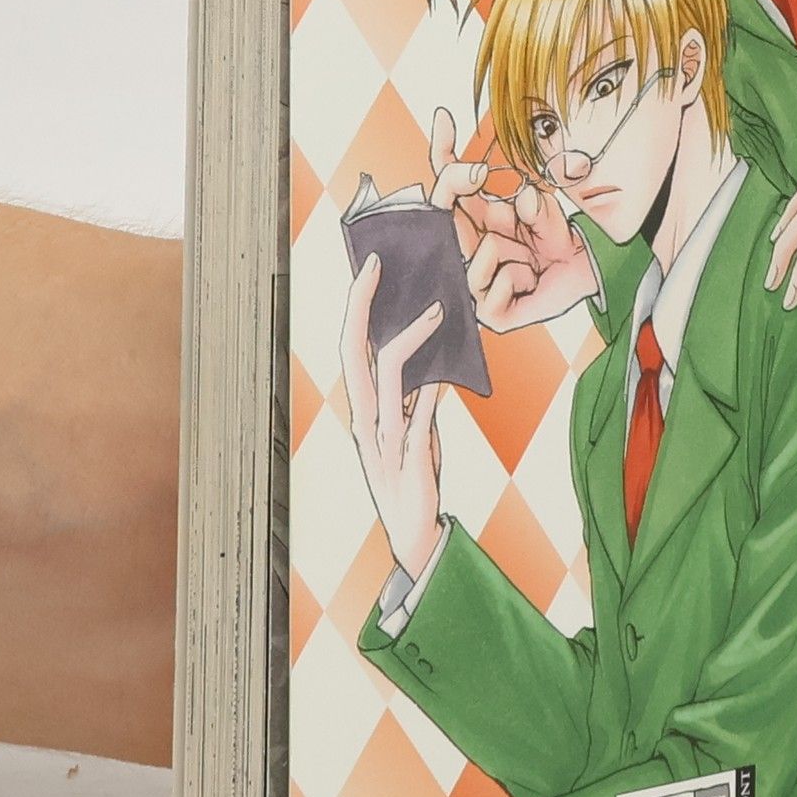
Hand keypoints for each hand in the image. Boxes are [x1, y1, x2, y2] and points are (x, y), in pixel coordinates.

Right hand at [340, 254, 443, 577]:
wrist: (415, 530)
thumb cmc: (412, 474)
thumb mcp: (410, 427)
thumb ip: (414, 394)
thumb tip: (430, 357)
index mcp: (363, 408)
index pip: (351, 347)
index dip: (357, 307)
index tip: (370, 268)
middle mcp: (365, 418)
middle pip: (354, 352)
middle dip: (364, 305)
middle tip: (378, 266)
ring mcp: (384, 438)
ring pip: (387, 377)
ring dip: (411, 339)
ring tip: (439, 311)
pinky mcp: (409, 458)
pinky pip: (418, 415)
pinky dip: (430, 391)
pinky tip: (445, 370)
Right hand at [428, 108, 598, 330]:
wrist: (587, 269)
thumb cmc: (557, 237)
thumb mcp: (539, 206)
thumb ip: (519, 195)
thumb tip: (500, 185)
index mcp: (472, 220)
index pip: (445, 186)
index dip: (441, 151)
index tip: (445, 117)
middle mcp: (465, 248)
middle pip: (442, 212)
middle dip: (461, 189)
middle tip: (479, 174)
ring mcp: (475, 282)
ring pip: (474, 255)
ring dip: (507, 246)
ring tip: (530, 254)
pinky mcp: (492, 313)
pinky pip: (490, 292)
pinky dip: (514, 278)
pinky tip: (530, 278)